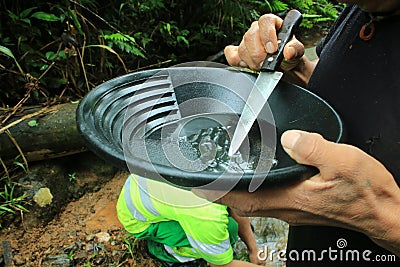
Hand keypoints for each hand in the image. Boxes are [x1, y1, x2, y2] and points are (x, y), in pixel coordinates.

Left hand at [194, 130, 399, 255]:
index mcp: (291, 197)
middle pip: (242, 203)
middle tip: (205, 178)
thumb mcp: (344, 161)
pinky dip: (254, 190)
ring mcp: (293, 208)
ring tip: (223, 176)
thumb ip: (314, 148)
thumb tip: (289, 137)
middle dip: (221, 192)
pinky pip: (268, 200)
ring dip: (235, 192)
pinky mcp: (300, 206)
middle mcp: (287, 206)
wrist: (383, 212)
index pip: (242, 198)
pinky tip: (257, 178)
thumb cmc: (367, 193)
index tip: (199, 184)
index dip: (218, 191)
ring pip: (253, 202)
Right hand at [224, 13, 304, 70]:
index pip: (265, 21)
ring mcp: (247, 42)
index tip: (272, 50)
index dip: (267, 35)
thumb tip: (288, 51)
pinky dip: (237, 62)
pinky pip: (231, 55)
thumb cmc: (290, 56)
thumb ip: (295, 50)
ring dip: (252, 62)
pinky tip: (247, 65)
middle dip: (258, 54)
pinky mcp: (239, 53)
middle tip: (266, 64)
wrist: (284, 68)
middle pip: (250, 37)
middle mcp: (257, 30)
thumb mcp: (297, 52)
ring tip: (262, 67)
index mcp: (272, 24)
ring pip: (242, 49)